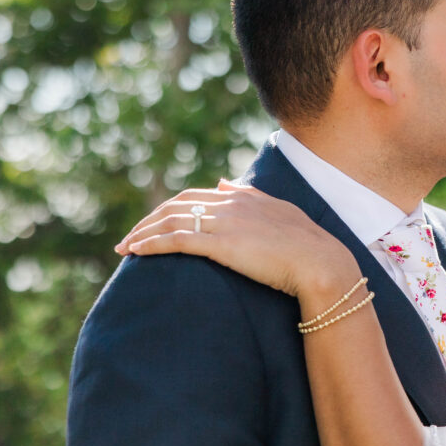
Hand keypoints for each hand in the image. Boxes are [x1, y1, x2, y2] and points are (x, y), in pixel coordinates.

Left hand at [116, 180, 362, 303]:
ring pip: (171, 221)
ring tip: (125, 249)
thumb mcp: (278, 211)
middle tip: (130, 238)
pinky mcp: (222, 245)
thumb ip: (249, 195)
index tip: (153, 225)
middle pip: (176, 206)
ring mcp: (225, 223)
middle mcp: (230, 204)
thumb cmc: (306, 244)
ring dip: (143, 234)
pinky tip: (137, 254)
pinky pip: (178, 241)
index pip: (194, 197)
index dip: (169, 210)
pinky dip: (152, 244)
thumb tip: (222, 183)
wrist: (320, 262)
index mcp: (242, 197)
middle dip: (148, 221)